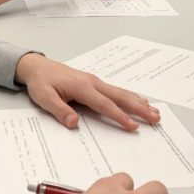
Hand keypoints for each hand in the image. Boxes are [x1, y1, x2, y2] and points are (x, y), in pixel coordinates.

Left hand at [14, 53, 157, 130]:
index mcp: (82, 87)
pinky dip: (130, 96)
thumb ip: (59, 110)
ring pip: (121, 92)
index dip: (120, 116)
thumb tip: (74, 123)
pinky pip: (116, 90)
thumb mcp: (44, 98)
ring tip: (155, 111)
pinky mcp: (94, 83)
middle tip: (156, 118)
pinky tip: (140, 101)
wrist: (37, 66)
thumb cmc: (40, 82)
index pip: (104, 104)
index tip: (134, 126)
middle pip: (120, 96)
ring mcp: (95, 81)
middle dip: (139, 108)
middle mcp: (92, 83)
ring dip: (138, 102)